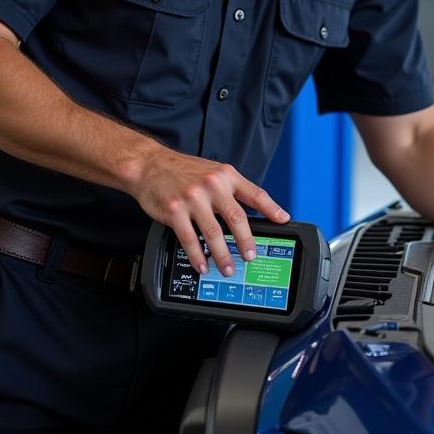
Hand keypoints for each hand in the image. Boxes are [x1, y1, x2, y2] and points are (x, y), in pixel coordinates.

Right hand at [128, 147, 288, 275]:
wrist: (150, 165)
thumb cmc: (184, 170)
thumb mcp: (214, 172)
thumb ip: (232, 189)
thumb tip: (253, 212)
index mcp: (227, 176)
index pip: (255, 193)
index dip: (272, 208)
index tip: (283, 220)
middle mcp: (212, 186)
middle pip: (237, 218)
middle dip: (247, 241)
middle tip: (251, 256)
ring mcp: (193, 199)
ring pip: (214, 233)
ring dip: (223, 255)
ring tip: (228, 268)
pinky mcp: (175, 211)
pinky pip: (190, 239)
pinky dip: (198, 256)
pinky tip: (203, 265)